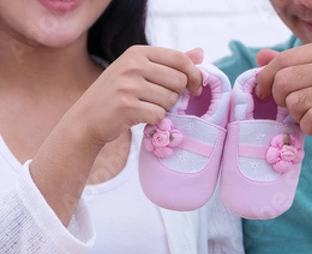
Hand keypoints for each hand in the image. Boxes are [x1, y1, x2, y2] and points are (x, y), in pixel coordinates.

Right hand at [62, 45, 203, 146]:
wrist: (87, 118)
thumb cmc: (118, 94)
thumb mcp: (140, 71)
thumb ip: (171, 63)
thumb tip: (201, 53)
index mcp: (137, 52)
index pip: (180, 58)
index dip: (194, 75)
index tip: (195, 88)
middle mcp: (132, 65)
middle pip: (179, 81)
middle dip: (177, 96)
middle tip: (160, 100)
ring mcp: (128, 85)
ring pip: (171, 100)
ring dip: (164, 109)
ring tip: (145, 107)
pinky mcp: (127, 106)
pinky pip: (159, 115)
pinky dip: (154, 120)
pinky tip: (140, 116)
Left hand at [255, 39, 311, 152]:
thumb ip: (298, 63)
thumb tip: (260, 57)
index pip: (283, 60)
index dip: (265, 80)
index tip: (264, 95)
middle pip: (284, 81)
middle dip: (280, 101)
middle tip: (292, 110)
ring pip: (295, 103)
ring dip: (296, 117)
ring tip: (310, 119)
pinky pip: (311, 120)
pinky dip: (309, 128)